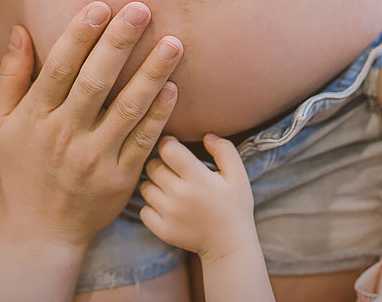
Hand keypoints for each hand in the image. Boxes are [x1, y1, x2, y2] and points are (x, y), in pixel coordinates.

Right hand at [0, 1, 183, 247]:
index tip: (100, 6)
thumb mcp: (1, 124)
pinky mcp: (120, 178)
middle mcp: (65, 135)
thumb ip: (11, 76)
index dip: (79, 35)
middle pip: (95, 82)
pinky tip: (174, 87)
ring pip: (127, 109)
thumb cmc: (20, 169)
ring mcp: (94, 158)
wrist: (42, 230)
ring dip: (152, 74)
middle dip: (119, 43)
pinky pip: (143, 141)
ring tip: (173, 43)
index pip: (59, 68)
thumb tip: (21, 28)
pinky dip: (159, 115)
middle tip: (142, 9)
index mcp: (35, 117)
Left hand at [140, 134, 258, 262]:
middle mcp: (180, 195)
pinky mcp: (162, 230)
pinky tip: (165, 205)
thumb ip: (224, 150)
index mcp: (198, 178)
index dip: (168, 143)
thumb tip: (207, 135)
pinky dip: (151, 206)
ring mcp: (169, 214)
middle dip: (160, 162)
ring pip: (145, 187)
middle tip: (171, 167)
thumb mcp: (238, 175)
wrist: (229, 245)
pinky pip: (143, 210)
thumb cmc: (235, 206)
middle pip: (152, 166)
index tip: (173, 145)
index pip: (168, 150)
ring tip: (168, 186)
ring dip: (154, 183)